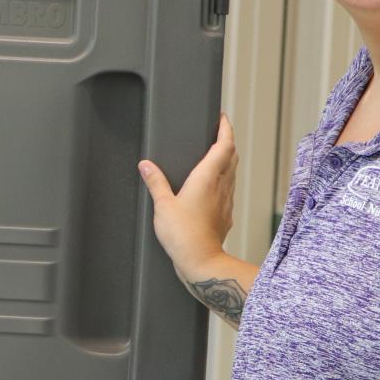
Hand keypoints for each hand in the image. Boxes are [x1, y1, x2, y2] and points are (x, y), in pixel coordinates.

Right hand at [138, 114, 237, 282]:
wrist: (202, 261)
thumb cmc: (184, 235)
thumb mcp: (162, 205)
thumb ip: (155, 182)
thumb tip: (146, 165)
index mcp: (207, 177)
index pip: (225, 144)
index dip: (226, 128)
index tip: (223, 118)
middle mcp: (222, 186)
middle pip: (232, 156)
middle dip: (227, 141)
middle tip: (219, 132)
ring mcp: (226, 200)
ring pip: (232, 172)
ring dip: (227, 160)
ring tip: (216, 155)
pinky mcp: (226, 214)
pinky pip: (228, 190)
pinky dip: (223, 181)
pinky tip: (213, 187)